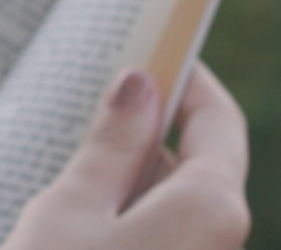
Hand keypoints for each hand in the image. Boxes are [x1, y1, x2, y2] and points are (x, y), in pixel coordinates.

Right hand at [0, 61, 250, 249]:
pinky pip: (157, 239)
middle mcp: (220, 243)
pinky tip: (72, 227)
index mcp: (210, 209)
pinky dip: (121, 223)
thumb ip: (110, 147)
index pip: (218, 120)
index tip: (148, 49)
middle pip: (191, 166)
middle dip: (140, 137)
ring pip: (169, 207)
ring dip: (123, 187)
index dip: (185, 78)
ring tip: (61, 180)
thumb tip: (138, 87)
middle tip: (82, 111)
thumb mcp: (71, 211)